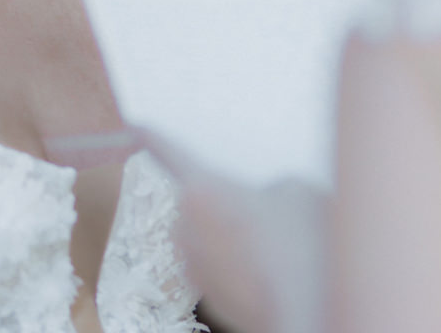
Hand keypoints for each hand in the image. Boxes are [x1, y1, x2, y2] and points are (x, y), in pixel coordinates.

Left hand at [138, 130, 327, 332]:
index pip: (168, 153)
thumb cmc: (302, 246)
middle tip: (265, 209)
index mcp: (202, 190)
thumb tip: (269, 198)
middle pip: (199, 201)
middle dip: (225, 202)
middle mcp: (187, 228)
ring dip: (233, 238)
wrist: (306, 313)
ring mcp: (196, 266)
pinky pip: (221, 269)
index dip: (152, 137)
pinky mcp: (211, 298)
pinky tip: (274, 272)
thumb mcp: (299, 192)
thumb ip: (273, 185)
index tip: (134, 126)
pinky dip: (241, 268)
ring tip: (279, 247)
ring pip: (211, 239)